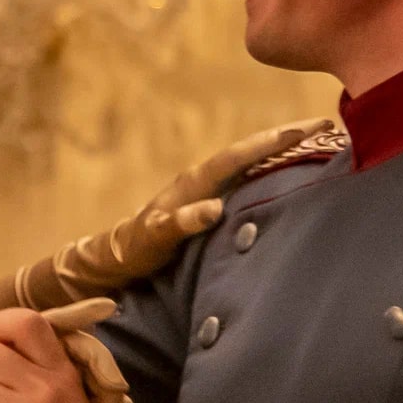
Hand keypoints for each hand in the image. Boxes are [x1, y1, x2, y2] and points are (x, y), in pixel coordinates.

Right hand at [0, 117, 332, 345]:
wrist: (78, 281)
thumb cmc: (138, 266)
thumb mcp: (185, 247)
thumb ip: (216, 235)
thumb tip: (264, 232)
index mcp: (193, 197)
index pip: (243, 164)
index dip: (282, 144)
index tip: (323, 126)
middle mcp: (179, 196)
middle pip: (232, 160)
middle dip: (274, 140)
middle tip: (317, 122)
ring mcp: (160, 216)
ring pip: (206, 179)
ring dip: (242, 162)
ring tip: (278, 143)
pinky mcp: (140, 240)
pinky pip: (168, 226)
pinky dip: (190, 215)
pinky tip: (213, 209)